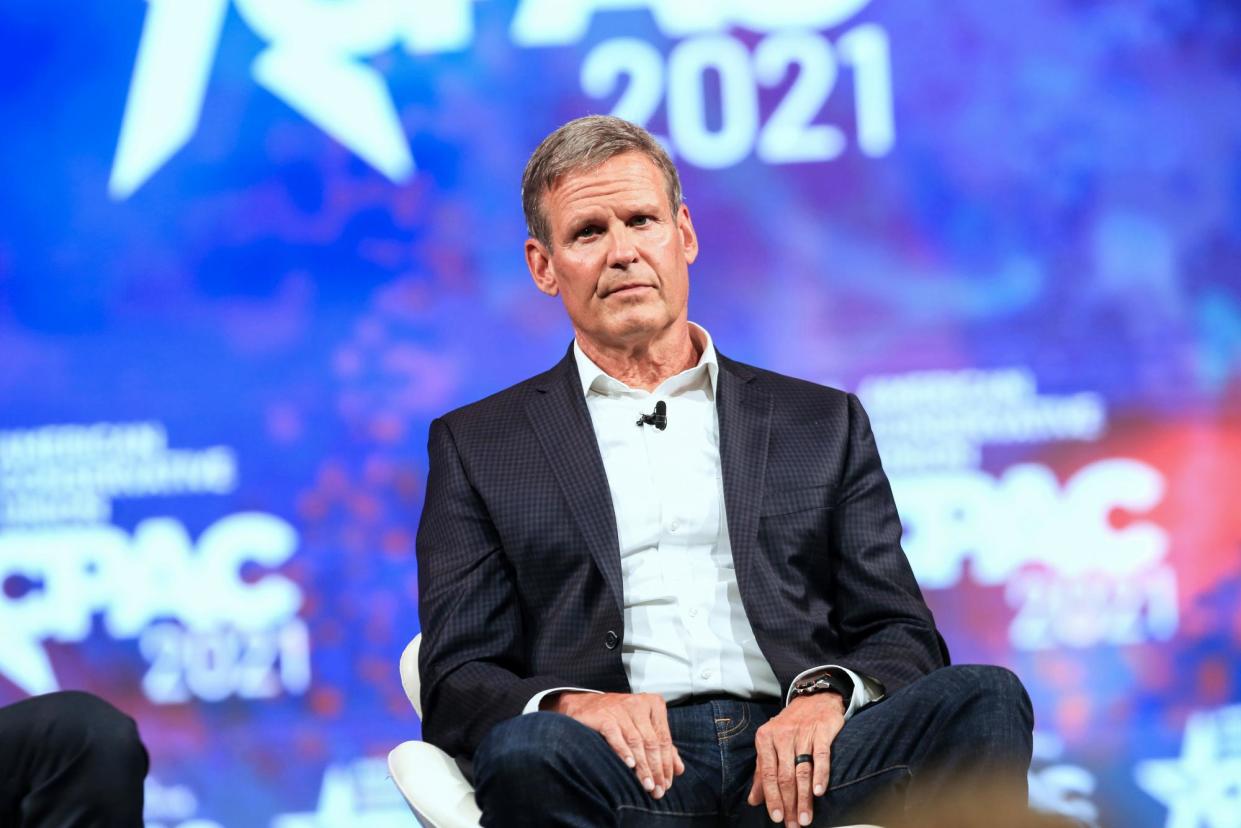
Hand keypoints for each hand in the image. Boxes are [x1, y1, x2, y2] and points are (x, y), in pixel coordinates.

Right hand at [546, 691, 683, 798]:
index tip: (667, 784)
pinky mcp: (603, 716)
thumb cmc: (618, 718)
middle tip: (657, 790)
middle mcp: (638, 704)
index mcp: (653, 704)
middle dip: (656, 769)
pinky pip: (616, 736)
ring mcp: (620, 709)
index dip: (667, 763)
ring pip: (636, 741)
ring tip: (646, 785)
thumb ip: (661, 746)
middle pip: (652, 742)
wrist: (583, 705)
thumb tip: (679, 770)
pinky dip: (623, 751)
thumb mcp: (642, 728)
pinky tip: (629, 765)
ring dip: (643, 766)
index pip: (664, 739)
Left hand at [747, 692, 844, 826]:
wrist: (815, 698)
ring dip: (804, 798)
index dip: (772, 798)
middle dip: (789, 804)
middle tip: (794, 825)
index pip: (768, 774)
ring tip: (806, 818)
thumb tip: (754, 801)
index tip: (777, 818)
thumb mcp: (771, 744)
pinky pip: (821, 756)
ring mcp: (803, 733)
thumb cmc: (790, 726)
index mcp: (765, 738)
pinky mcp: (822, 731)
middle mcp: (782, 735)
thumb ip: (763, 773)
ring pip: (802, 770)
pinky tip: (819, 792)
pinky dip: (820, 775)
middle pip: (785, 776)